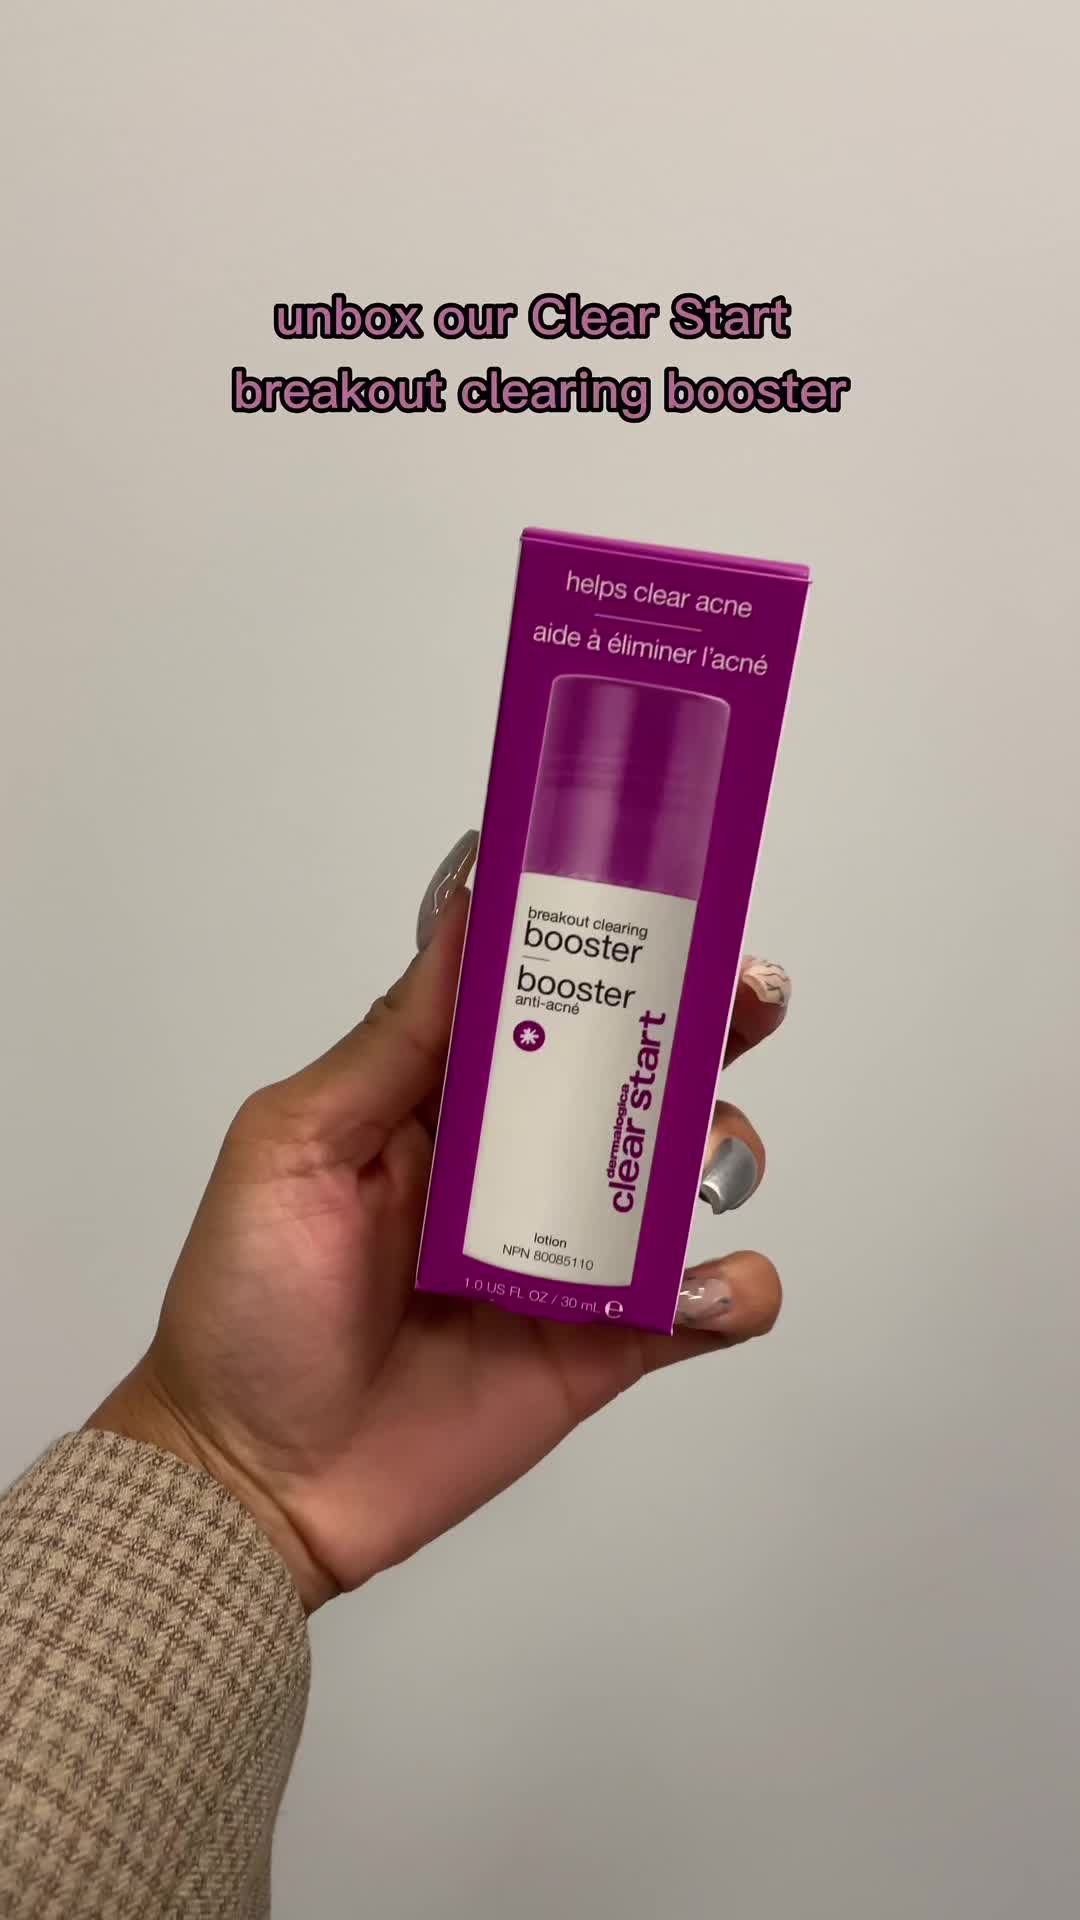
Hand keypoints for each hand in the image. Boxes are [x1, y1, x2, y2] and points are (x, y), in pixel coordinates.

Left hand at [90, 833, 789, 1611]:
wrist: (256, 1480)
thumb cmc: (245, 1307)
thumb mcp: (295, 1144)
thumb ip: (393, 1039)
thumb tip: (464, 911)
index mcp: (446, 1103)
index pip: (549, 1003)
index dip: (613, 952)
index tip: (670, 904)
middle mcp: (518, 1165)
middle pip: (640, 1074)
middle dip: (708, 1026)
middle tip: (748, 995)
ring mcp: (569, 1256)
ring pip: (687, 1175)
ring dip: (725, 1148)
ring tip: (705, 1162)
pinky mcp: (602, 1346)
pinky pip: (701, 1307)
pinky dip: (735, 1290)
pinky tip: (705, 1285)